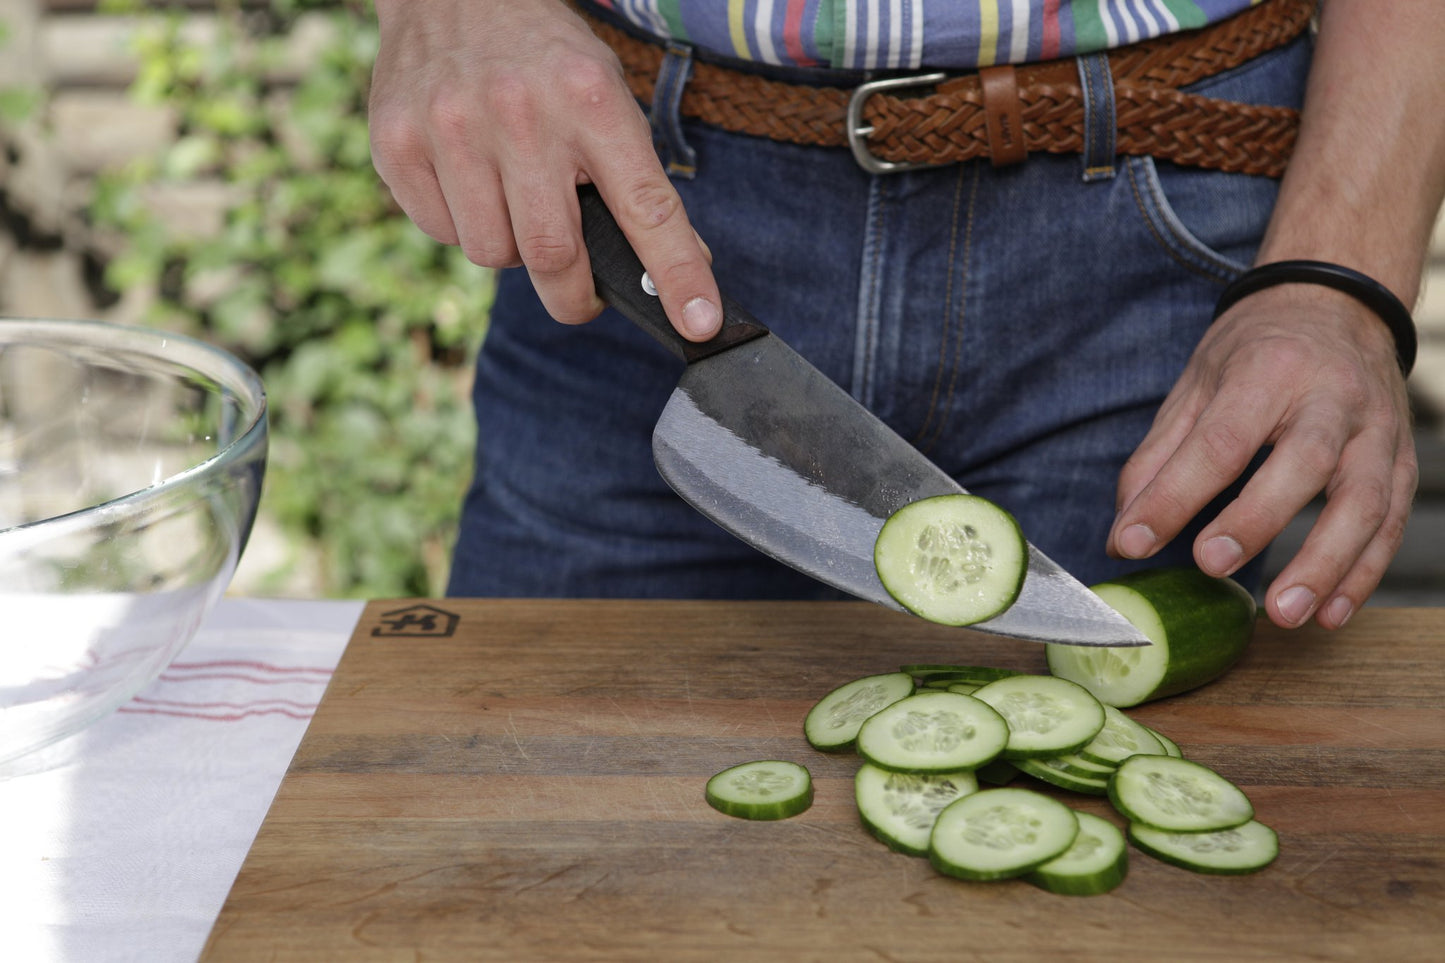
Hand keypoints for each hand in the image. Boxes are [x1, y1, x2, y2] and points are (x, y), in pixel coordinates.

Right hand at [367, 0, 720, 339]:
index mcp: (590, 99)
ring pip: (494, 254)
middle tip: (580, 290)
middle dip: (574, 293)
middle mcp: (520, 113)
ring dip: (512, 248)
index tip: (698, 324)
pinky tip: (469, 179)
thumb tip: (675, 273)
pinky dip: (464, 225)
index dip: (676, 273)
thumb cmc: (542, 58)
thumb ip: (633, 180)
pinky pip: (443, 233)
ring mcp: (451, 127)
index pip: (645, 206)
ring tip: (513, 198)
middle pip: (554, 254)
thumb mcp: (604, 96)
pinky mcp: (398, 144)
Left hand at [1107, 284, 1416, 629]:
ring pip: (1364, 501)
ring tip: (1286, 615)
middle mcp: (1332, 396)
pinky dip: (1364, 573)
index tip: (1133, 542)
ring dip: (1327, 564)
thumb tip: (1124, 531)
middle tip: (1212, 566)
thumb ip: (1158, 458)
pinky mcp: (1402, 458)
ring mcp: (1376, 429)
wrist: (1338, 305)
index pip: (1220, 440)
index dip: (1174, 496)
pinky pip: (1390, 522)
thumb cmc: (1258, 351)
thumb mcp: (1196, 385)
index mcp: (1268, 370)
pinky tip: (1330, 614)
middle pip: (1304, 462)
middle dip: (1257, 521)